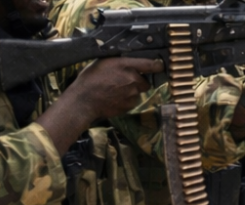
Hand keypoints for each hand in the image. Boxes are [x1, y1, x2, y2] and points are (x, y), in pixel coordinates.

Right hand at [37, 56, 164, 154]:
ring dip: (132, 90)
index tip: (160, 66)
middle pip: (145, 81)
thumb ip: (120, 61)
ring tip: (116, 89)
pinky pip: (133, 101)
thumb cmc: (90, 79)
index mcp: (126, 65)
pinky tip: (115, 97)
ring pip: (139, 92)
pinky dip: (127, 100)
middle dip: (138, 80)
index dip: (157, 65)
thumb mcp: (103, 62)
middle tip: (124, 80)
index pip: (151, 64)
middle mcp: (133, 79)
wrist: (84, 100)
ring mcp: (132, 94)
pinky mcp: (130, 106)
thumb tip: (130, 60)